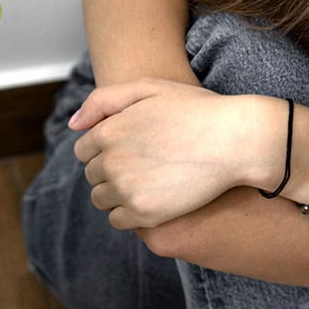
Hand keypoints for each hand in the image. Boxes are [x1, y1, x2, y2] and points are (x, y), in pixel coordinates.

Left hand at [70, 78, 278, 228]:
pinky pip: (117, 220)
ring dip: (115, 192)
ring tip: (146, 181)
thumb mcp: (148, 88)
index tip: (131, 146)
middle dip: (110, 169)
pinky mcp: (145, 214)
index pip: (84, 149)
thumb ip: (103, 102)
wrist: (235, 140)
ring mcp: (127, 190)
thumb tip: (73, 125)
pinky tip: (150, 198)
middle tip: (143, 163)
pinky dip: (127, 212)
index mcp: (108, 131)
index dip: (106, 147)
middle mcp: (111, 162)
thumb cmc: (195, 110)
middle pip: (92, 174)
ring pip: (101, 199)